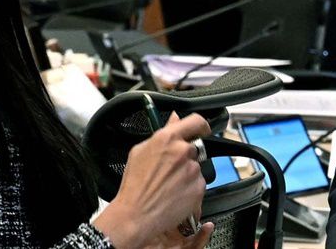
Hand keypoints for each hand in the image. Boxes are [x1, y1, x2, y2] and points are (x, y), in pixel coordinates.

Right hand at [93, 113, 210, 248]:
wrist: (136, 214)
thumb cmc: (134, 185)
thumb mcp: (140, 151)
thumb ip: (163, 132)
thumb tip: (174, 119)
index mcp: (168, 138)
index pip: (196, 121)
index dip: (201, 125)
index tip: (201, 130)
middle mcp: (183, 151)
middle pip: (194, 148)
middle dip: (186, 156)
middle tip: (171, 169)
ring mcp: (192, 170)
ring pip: (196, 167)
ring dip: (187, 173)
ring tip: (169, 185)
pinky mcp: (198, 187)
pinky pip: (198, 183)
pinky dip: (190, 188)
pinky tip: (175, 194)